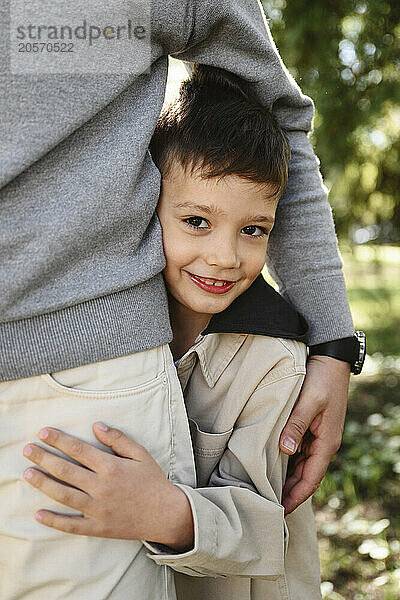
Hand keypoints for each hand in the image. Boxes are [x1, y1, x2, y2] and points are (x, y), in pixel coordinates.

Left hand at [23, 423, 193, 550]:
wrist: (166, 514)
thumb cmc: (153, 481)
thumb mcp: (140, 454)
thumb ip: (118, 439)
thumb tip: (96, 426)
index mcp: (111, 467)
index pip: (79, 450)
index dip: (59, 440)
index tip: (43, 432)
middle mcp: (101, 488)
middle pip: (66, 470)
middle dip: (44, 458)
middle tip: (27, 450)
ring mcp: (98, 509)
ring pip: (64, 495)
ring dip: (44, 484)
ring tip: (28, 473)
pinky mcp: (98, 527)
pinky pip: (71, 525)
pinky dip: (54, 521)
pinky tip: (38, 514)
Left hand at [279, 355, 349, 514]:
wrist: (330, 359)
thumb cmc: (321, 378)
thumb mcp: (309, 400)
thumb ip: (296, 424)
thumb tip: (286, 450)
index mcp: (326, 443)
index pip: (310, 480)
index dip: (295, 497)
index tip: (279, 511)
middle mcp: (324, 444)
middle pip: (305, 477)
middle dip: (289, 493)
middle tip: (266, 505)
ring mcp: (318, 437)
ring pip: (302, 466)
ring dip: (287, 479)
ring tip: (265, 490)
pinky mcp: (312, 428)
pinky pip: (300, 453)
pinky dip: (288, 463)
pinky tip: (274, 466)